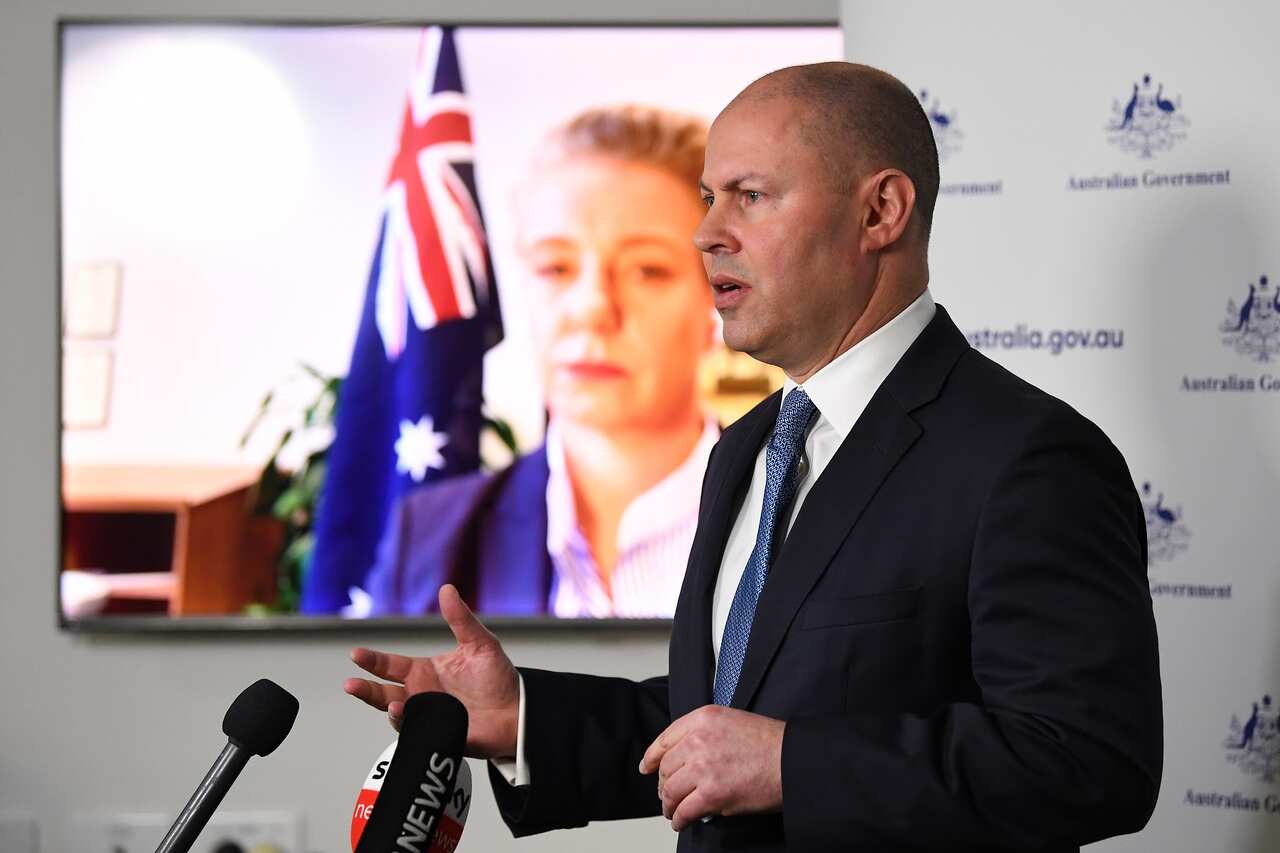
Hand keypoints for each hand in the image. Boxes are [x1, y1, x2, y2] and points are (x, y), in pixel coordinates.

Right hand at [343, 584, 519, 759]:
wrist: (518, 711)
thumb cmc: (498, 678)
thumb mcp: (480, 643)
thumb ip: (461, 619)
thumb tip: (447, 589)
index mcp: (425, 672)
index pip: (391, 665)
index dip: (373, 660)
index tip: (356, 654)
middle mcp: (421, 696)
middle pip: (384, 694)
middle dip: (366, 690)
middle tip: (351, 684)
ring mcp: (428, 717)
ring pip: (398, 716)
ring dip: (391, 710)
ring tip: (393, 704)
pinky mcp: (440, 735)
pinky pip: (420, 735)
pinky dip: (412, 729)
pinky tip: (412, 719)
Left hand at [638, 704, 784, 830]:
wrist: (792, 760)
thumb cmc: (770, 744)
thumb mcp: (731, 722)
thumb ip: (705, 733)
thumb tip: (686, 756)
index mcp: (703, 719)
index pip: (665, 739)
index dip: (652, 757)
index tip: (647, 766)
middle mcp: (698, 740)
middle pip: (666, 768)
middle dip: (664, 784)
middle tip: (667, 794)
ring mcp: (703, 767)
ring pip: (671, 791)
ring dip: (669, 804)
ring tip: (672, 810)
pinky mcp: (711, 793)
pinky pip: (684, 810)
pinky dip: (679, 819)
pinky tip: (681, 821)